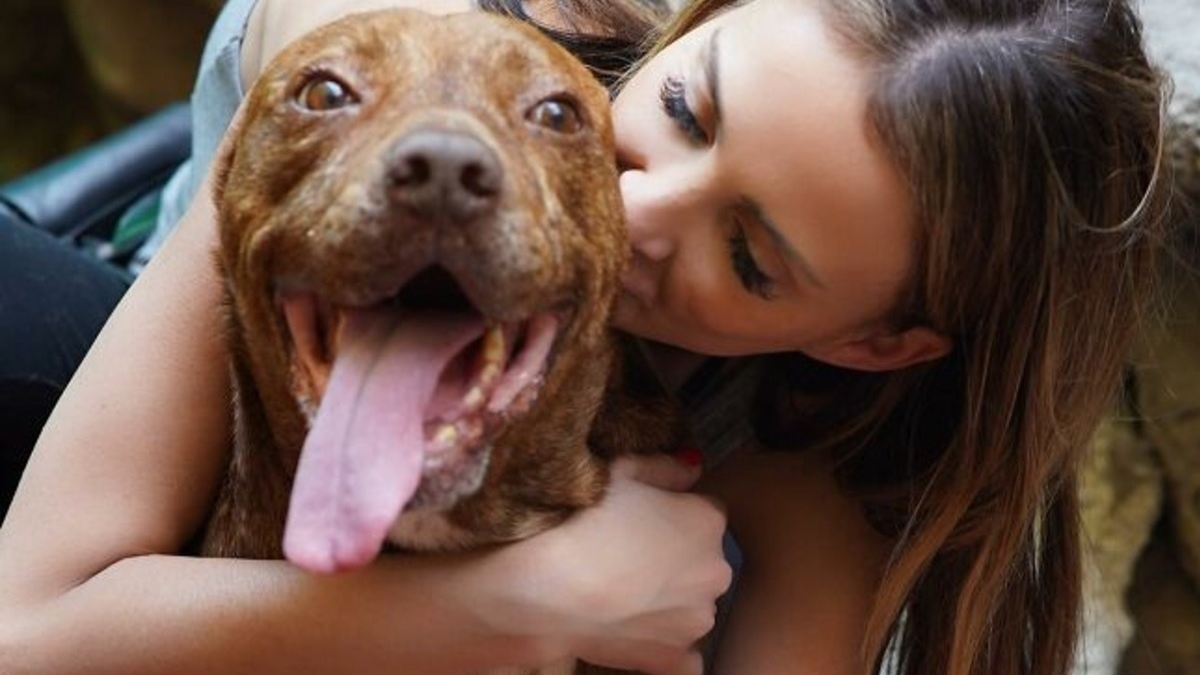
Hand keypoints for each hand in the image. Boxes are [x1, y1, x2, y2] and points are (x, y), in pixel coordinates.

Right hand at [489, 455, 731, 674]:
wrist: (544, 590)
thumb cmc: (581, 521)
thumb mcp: (620, 472)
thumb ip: (665, 468)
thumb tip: (691, 466)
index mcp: (706, 521)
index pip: (702, 512)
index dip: (669, 514)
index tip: (638, 519)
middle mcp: (714, 571)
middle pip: (700, 560)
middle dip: (674, 558)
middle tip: (624, 554)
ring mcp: (696, 620)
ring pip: (690, 604)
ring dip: (668, 600)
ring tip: (618, 592)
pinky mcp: (674, 657)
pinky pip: (686, 658)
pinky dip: (667, 645)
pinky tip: (635, 633)